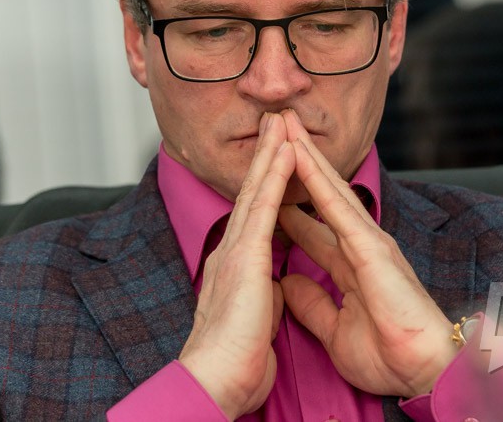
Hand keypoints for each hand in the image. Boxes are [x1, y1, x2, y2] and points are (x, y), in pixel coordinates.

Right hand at [178, 112, 293, 419]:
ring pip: (256, 191)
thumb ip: (265, 296)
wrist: (215, 380)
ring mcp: (235, 251)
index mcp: (236, 268)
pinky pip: (264, 207)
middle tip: (275, 123)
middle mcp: (231, 252)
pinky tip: (287, 152)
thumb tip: (279, 286)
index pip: (256, 217)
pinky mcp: (245, 256)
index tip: (277, 158)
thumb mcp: (256, 320)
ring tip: (281, 123)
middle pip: (252, 193)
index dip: (267, 185)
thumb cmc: (236, 362)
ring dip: (271, 154)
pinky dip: (276, 176)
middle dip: (265, 157)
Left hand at [277, 110, 456, 397]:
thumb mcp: (335, 330)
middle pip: (322, 195)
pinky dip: (317, 179)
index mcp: (350, 266)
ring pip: (330, 189)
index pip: (312, 226)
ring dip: (306, 156)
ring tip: (284, 125)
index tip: (265, 184)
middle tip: (274, 132)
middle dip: (297, 164)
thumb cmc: (389, 358)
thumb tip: (288, 280)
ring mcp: (369, 242)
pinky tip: (299, 155)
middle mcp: (359, 246)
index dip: (288, 204)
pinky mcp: (373, 247)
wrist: (426, 374)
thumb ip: (312, 303)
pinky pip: (337, 206)